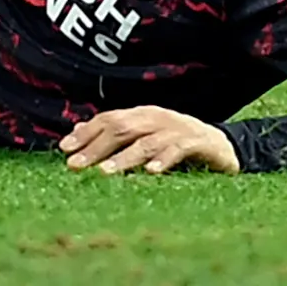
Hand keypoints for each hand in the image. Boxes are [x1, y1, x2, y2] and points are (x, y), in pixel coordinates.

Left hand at [60, 106, 239, 174]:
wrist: (222, 145)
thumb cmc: (176, 143)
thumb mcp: (145, 137)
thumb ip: (117, 136)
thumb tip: (77, 135)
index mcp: (141, 114)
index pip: (107, 119)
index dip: (86, 132)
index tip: (63, 149)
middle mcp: (156, 117)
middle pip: (120, 129)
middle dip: (95, 147)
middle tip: (75, 165)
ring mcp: (177, 128)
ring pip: (145, 141)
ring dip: (123, 158)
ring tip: (105, 172)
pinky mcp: (197, 142)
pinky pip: (177, 150)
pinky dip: (163, 160)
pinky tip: (151, 173)